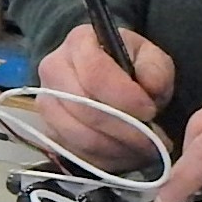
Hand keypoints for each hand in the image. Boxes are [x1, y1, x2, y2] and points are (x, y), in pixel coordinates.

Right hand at [31, 22, 175, 171]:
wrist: (109, 81)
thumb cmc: (130, 68)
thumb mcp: (151, 59)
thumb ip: (155, 70)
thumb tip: (148, 87)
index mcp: (79, 42)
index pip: (95, 73)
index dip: (124, 97)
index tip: (149, 111)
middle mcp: (53, 69)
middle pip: (82, 107)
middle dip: (122, 128)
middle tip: (151, 139)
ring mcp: (46, 103)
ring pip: (77, 135)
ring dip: (114, 148)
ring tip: (142, 149)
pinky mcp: (49, 132)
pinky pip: (75, 154)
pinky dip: (104, 160)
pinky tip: (124, 154)